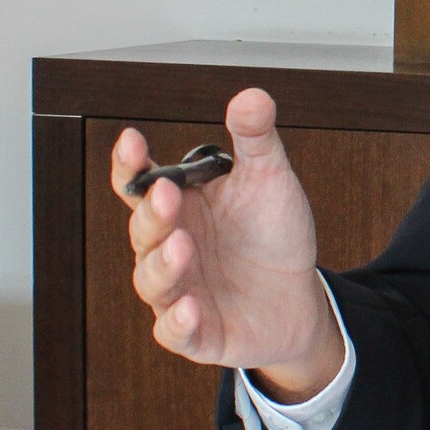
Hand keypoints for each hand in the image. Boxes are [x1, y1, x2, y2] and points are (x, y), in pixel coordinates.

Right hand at [111, 88, 343, 401]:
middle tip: (167, 195)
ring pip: (152, 281)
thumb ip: (256, 141)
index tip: (132, 141)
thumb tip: (252, 96)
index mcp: (180, 207)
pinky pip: (176, 332)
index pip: (138, 184)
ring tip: (181, 245)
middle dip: (152, 213)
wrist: (300, 298)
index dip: (129, 165)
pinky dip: (178, 323)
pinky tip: (190, 309)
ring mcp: (179, 292)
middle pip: (143, 230)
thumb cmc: (273, 236)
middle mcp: (170, 247)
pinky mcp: (197, 333)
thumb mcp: (269, 182)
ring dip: (162, 265)